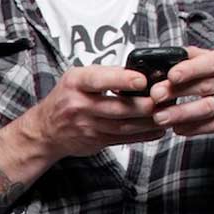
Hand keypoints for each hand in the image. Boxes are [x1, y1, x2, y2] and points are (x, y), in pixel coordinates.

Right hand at [25, 64, 163, 159]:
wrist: (45, 129)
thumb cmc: (65, 98)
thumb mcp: (76, 78)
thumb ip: (103, 76)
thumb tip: (138, 73)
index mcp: (76, 83)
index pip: (99, 79)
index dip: (122, 80)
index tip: (142, 79)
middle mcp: (79, 104)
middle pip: (117, 107)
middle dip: (144, 104)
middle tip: (165, 99)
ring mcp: (87, 125)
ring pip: (124, 125)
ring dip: (149, 121)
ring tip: (167, 113)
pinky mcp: (95, 141)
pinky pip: (124, 139)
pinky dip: (143, 135)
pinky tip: (157, 129)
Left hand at [149, 45, 213, 139]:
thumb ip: (193, 58)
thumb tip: (164, 58)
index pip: (211, 62)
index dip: (189, 69)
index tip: (170, 75)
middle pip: (205, 86)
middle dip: (176, 92)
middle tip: (155, 96)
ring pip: (207, 107)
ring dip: (180, 113)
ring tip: (160, 117)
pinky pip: (213, 125)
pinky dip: (193, 128)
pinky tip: (178, 128)